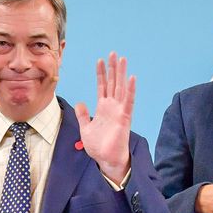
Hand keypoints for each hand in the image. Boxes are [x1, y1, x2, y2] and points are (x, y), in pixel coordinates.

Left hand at [74, 52, 134, 181]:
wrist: (106, 160)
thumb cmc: (98, 146)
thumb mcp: (85, 129)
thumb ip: (83, 115)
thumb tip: (80, 102)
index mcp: (102, 108)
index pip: (102, 87)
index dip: (101, 74)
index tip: (100, 60)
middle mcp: (112, 107)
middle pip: (113, 83)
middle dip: (112, 68)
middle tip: (113, 53)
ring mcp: (119, 111)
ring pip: (121, 88)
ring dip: (122, 74)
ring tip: (123, 59)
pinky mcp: (124, 118)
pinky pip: (128, 101)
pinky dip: (130, 90)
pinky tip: (132, 78)